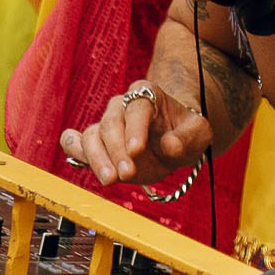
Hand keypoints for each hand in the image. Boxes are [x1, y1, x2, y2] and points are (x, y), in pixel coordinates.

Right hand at [59, 82, 209, 186]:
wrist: (173, 142)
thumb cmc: (186, 134)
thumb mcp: (199, 134)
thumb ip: (189, 138)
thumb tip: (169, 145)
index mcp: (148, 94)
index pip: (137, 108)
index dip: (135, 129)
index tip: (136, 150)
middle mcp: (122, 105)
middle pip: (111, 123)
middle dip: (117, 151)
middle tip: (126, 174)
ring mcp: (105, 123)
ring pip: (91, 135)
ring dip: (97, 159)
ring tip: (110, 180)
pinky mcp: (94, 142)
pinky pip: (75, 142)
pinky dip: (74, 150)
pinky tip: (79, 161)